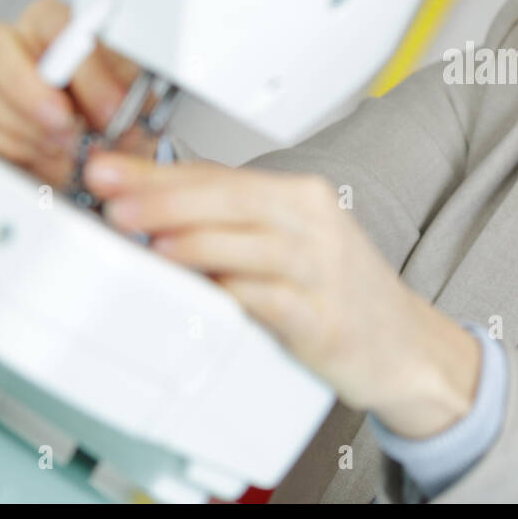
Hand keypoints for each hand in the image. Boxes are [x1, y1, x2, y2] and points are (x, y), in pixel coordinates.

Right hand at [0, 0, 159, 188]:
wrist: (115, 151)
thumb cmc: (121, 110)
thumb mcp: (138, 96)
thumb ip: (126, 93)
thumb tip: (114, 109)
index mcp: (56, 24)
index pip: (53, 22)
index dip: (81, 68)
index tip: (110, 106)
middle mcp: (18, 46)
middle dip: (30, 90)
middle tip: (66, 124)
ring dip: (32, 128)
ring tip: (74, 147)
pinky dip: (25, 152)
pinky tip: (57, 159)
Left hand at [82, 150, 482, 437]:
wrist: (407, 347)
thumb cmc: (341, 293)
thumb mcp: (295, 241)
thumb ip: (233, 225)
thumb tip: (154, 210)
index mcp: (304, 198)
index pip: (221, 174)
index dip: (158, 172)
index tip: (110, 171)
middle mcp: (316, 225)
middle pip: (231, 199)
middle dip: (165, 197)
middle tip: (113, 198)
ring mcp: (322, 271)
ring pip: (249, 242)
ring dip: (193, 238)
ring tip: (145, 238)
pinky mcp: (323, 319)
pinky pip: (272, 298)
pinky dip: (234, 290)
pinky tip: (205, 288)